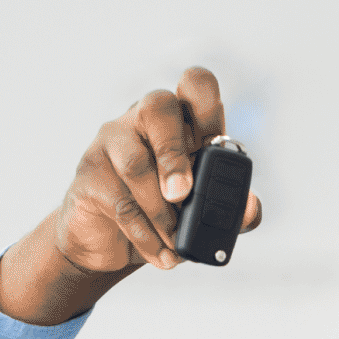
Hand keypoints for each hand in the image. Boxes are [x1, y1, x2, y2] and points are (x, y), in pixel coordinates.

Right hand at [0, 66, 266, 326]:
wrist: (109, 245)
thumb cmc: (163, 215)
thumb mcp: (204, 213)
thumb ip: (233, 210)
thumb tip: (250, 207)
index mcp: (182, 120)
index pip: (194, 84)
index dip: (207, 103)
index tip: (213, 143)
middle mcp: (145, 119)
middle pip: (158, 106)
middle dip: (175, 156)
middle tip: (182, 196)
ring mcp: (113, 142)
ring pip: (136, 164)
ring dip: (161, 212)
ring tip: (175, 242)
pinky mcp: (88, 173)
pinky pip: (121, 202)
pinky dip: (146, 236)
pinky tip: (161, 254)